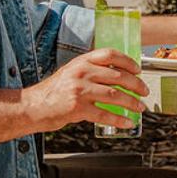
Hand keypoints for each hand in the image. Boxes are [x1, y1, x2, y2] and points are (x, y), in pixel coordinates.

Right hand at [22, 48, 148, 131]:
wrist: (32, 107)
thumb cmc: (53, 92)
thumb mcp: (71, 73)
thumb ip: (91, 71)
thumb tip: (117, 76)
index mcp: (82, 61)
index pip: (110, 55)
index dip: (128, 61)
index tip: (138, 70)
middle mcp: (82, 72)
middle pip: (118, 75)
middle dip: (136, 85)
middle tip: (144, 91)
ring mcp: (80, 90)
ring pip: (115, 95)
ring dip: (131, 102)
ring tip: (140, 107)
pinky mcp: (77, 108)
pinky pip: (104, 114)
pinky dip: (119, 119)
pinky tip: (127, 122)